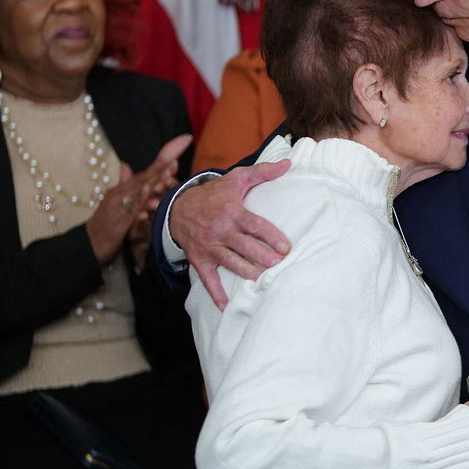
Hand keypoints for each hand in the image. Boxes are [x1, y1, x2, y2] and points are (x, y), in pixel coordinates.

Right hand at [87, 134, 191, 264]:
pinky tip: (148, 206)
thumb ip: (125, 183)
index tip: (185, 140)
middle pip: (146, 177)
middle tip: (181, 152)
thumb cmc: (107, 223)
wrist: (88, 243)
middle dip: (164, 165)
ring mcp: (119, 207)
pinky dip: (138, 208)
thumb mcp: (117, 202)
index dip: (167, 156)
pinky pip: (130, 214)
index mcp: (126, 188)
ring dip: (154, 183)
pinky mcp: (118, 223)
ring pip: (139, 193)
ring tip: (170, 174)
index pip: (150, 170)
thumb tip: (126, 164)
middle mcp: (122, 193)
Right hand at [171, 159, 292, 308]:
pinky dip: (216, 293)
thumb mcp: (236, 179)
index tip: (285, 247)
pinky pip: (207, 278)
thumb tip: (288, 163)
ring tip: (262, 282)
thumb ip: (262, 172)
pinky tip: (227, 305)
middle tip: (278, 265)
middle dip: (261, 257)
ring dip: (246, 273)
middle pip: (243, 246)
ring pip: (230, 262)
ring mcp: (209, 246)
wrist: (179, 207)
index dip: (270, 235)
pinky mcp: (199, 259)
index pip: (254, 225)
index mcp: (232, 211)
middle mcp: (220, 230)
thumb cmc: (215, 194)